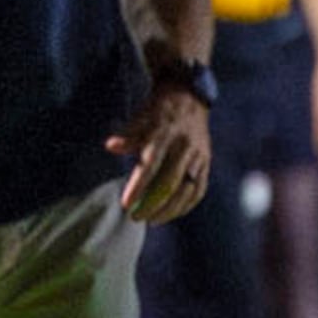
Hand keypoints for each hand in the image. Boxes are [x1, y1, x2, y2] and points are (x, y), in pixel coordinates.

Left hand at [111, 84, 214, 223]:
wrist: (189, 98)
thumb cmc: (157, 111)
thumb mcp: (140, 117)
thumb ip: (128, 135)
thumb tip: (111, 146)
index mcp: (165, 134)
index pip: (151, 166)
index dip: (138, 187)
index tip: (126, 205)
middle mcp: (184, 147)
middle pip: (170, 183)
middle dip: (152, 204)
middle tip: (136, 218)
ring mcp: (198, 156)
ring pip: (186, 190)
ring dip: (170, 209)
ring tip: (152, 220)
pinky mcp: (206, 163)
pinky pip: (199, 190)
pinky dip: (186, 205)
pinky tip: (172, 214)